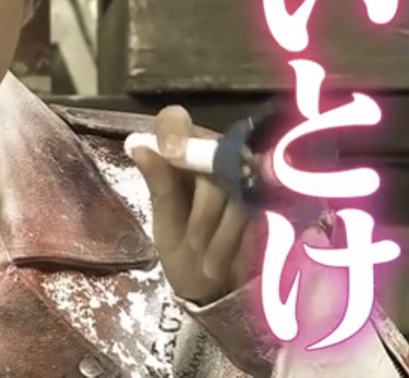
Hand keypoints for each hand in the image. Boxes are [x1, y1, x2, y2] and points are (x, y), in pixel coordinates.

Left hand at [126, 106, 261, 304]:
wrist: (219, 289)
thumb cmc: (184, 250)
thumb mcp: (166, 224)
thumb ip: (160, 186)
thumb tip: (138, 146)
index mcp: (180, 155)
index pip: (175, 120)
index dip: (174, 131)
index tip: (170, 151)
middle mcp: (214, 154)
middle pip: (212, 161)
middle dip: (203, 212)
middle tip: (195, 245)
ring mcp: (246, 173)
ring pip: (235, 188)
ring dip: (220, 231)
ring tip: (210, 259)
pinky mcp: (270, 197)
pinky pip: (256, 207)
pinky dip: (240, 236)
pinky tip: (235, 255)